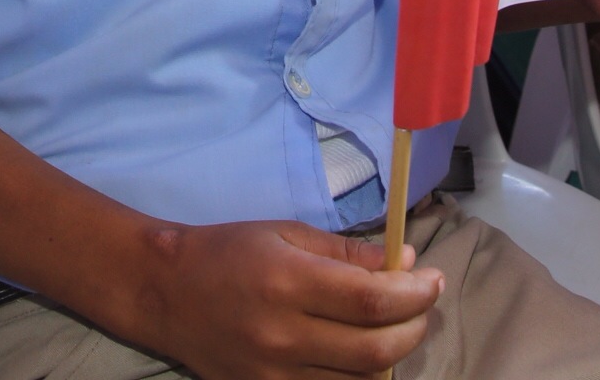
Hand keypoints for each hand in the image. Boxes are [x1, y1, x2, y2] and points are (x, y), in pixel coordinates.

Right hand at [131, 219, 441, 379]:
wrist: (166, 292)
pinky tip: (363, 352)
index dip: (414, 293)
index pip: (371, 301)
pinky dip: (358, 377)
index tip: (432, 279)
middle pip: (374, 349)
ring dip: (391, 355)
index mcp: (287, 281)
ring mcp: (275, 373)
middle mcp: (283, 334)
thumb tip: (404, 263)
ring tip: (396, 326)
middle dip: (413, 326)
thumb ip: (347, 252)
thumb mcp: (286, 233)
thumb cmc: (228, 251)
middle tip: (422, 303)